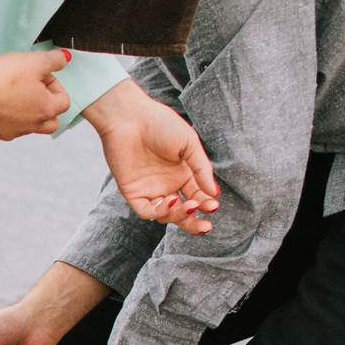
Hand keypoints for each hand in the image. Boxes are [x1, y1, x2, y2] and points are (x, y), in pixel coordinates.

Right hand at [0, 50, 71, 140]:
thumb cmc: (2, 77)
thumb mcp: (33, 61)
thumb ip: (54, 60)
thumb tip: (66, 59)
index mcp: (45, 109)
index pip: (64, 101)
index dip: (55, 85)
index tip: (41, 76)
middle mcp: (31, 125)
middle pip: (51, 123)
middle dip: (47, 108)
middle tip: (33, 92)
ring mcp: (11, 132)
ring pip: (28, 127)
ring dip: (26, 114)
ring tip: (11, 95)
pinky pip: (4, 129)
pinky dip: (4, 119)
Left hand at [84, 80, 218, 236]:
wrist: (130, 117)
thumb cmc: (161, 124)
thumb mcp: (189, 144)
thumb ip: (202, 169)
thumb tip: (214, 193)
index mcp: (183, 173)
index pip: (197, 197)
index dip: (206, 204)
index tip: (214, 206)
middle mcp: (167, 185)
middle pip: (182, 212)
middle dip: (194, 223)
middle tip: (206, 227)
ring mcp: (150, 190)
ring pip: (166, 215)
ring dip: (179, 216)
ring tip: (189, 206)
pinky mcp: (133, 193)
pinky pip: (147, 211)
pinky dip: (160, 211)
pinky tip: (172, 200)